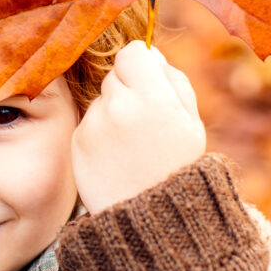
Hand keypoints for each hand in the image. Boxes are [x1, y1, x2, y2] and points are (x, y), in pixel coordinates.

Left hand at [72, 41, 205, 212]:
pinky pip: (89, 121)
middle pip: (115, 74)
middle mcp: (119, 106)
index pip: (133, 52)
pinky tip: (116, 155)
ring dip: (113, 111)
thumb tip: (149, 53)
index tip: (148, 81)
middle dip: (129, 90)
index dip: (142, 64)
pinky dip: (100, 132)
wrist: (149, 218)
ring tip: (131, 145)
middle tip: (145, 122)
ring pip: (101, 99)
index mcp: (153, 98)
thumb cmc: (177, 167)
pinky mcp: (78, 140)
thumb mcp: (192, 122)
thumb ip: (173, 80)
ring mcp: (94, 124)